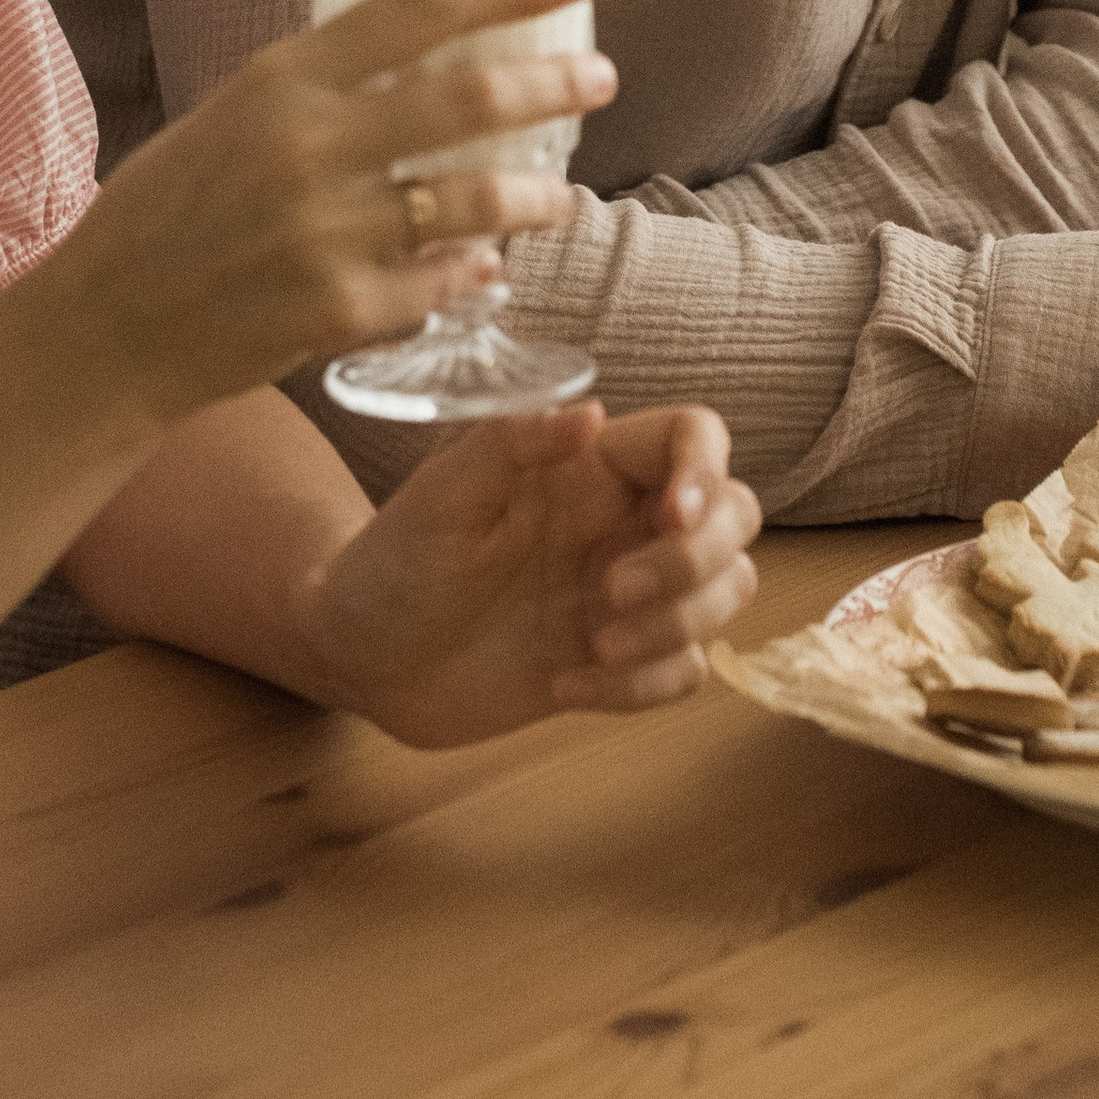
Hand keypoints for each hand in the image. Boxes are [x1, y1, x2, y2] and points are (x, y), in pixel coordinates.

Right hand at [59, 0, 615, 422]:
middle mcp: (309, 146)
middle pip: (472, 96)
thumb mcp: (230, 115)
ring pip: (476, 202)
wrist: (105, 327)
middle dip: (555, 83)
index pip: (422, 5)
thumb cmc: (166, 212)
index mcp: (282, 78)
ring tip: (559, 194)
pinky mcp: (338, 311)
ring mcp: (327, 233)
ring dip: (535, 196)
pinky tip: (485, 268)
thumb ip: (317, 88)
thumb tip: (419, 56)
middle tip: (599, 78)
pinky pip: (440, 284)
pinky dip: (472, 273)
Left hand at [306, 403, 760, 747]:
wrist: (363, 656)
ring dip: (680, 625)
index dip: (706, 469)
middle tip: (612, 593)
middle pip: (735, 515)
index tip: (672, 515)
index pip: (694, 437)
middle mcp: (624, 521)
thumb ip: (512, 444)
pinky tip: (565, 685)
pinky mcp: (623, 659)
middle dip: (697, 560)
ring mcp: (630, 593)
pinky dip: (644, 685)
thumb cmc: (394, 560)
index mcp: (591, 465)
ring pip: (729, 591)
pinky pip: (687, 670)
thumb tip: (590, 413)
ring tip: (593, 645)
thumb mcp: (441, 494)